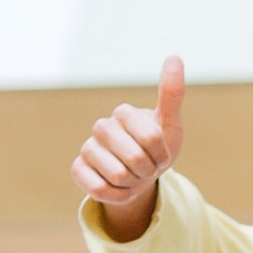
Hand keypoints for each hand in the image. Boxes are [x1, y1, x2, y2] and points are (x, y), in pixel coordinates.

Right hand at [74, 55, 185, 239]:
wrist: (141, 176)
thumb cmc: (157, 148)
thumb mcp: (171, 124)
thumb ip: (172, 93)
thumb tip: (174, 56)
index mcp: (123, 112)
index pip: (152, 138)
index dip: (162, 154)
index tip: (161, 153)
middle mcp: (101, 126)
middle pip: (135, 159)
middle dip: (149, 171)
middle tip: (147, 167)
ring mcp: (88, 148)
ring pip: (118, 176)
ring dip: (134, 184)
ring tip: (133, 176)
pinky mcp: (78, 169)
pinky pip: (100, 189)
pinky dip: (118, 195)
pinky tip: (118, 187)